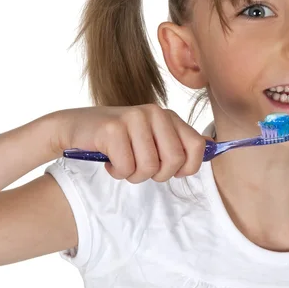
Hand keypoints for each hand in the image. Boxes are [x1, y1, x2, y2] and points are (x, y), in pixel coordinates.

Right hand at [52, 105, 207, 182]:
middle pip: (173, 162)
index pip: (196, 147)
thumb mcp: (152, 137)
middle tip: (140, 166)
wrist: (75, 128)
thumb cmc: (118, 138)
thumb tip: (213, 147)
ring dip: (133, 174)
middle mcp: (154, 113)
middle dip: (156, 174)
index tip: (169, 170)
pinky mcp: (112, 128)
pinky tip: (109, 159)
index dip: (186, 168)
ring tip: (123, 161)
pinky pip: (126, 167)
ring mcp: (134, 118)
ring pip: (149, 167)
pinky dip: (117, 171)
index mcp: (168, 116)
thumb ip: (179, 142)